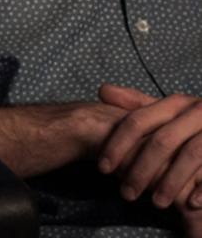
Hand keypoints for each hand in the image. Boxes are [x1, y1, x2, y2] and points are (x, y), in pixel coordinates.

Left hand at [98, 84, 201, 217]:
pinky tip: (190, 203)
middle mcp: (196, 113)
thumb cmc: (191, 125)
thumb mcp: (166, 111)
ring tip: (156, 203)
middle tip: (126, 194)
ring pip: (190, 155)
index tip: (102, 168)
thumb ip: (136, 103)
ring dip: (170, 182)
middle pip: (162, 141)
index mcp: (175, 103)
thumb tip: (102, 91)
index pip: (137, 121)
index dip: (117, 144)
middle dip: (141, 170)